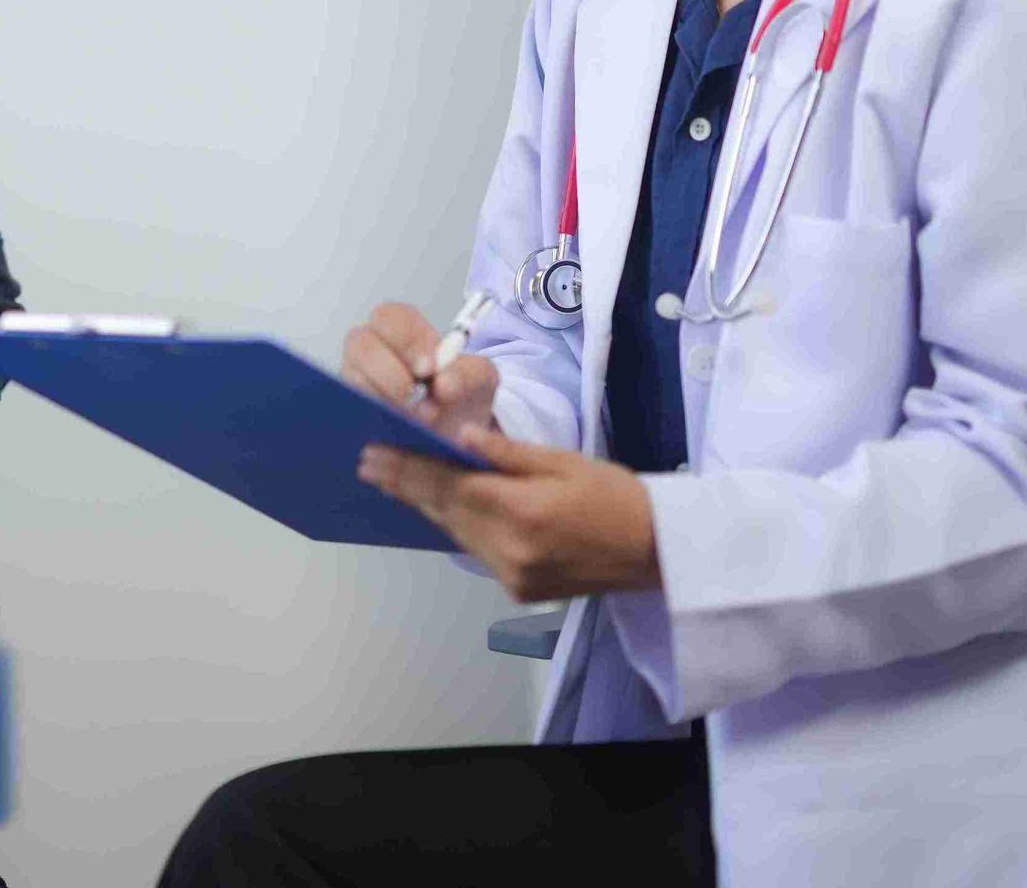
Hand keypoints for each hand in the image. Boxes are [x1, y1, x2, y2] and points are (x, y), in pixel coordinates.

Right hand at [341, 301, 497, 439]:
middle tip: (417, 399)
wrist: (456, 433)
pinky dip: (374, 421)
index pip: (392, 317)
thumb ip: (467, 375)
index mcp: (402, 331)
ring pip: (353, 380)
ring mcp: (355, 379)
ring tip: (417, 423)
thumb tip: (443, 386)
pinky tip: (398, 432)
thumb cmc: (460, 396)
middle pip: (361, 344)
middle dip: (390, 373)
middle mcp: (371, 350)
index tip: (429, 368)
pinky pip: (351, 411)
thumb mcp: (479, 380)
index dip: (407, 340)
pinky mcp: (352, 410)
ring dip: (384, 401)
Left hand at [359, 426, 660, 603]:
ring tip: (389, 481)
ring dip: (423, 506)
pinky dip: (455, 526)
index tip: (374, 452)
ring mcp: (513, 576)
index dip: (408, 467)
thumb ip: (506, 453)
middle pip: (444, 510)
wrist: (659, 552)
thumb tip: (457, 437)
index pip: (449, 484)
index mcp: (523, 512)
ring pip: (455, 532)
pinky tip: (436, 507)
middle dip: (404, 484)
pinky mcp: (519, 590)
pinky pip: (476, 550)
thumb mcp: (563, 461)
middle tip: (367, 463)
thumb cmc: (616, 496)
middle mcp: (511, 550)